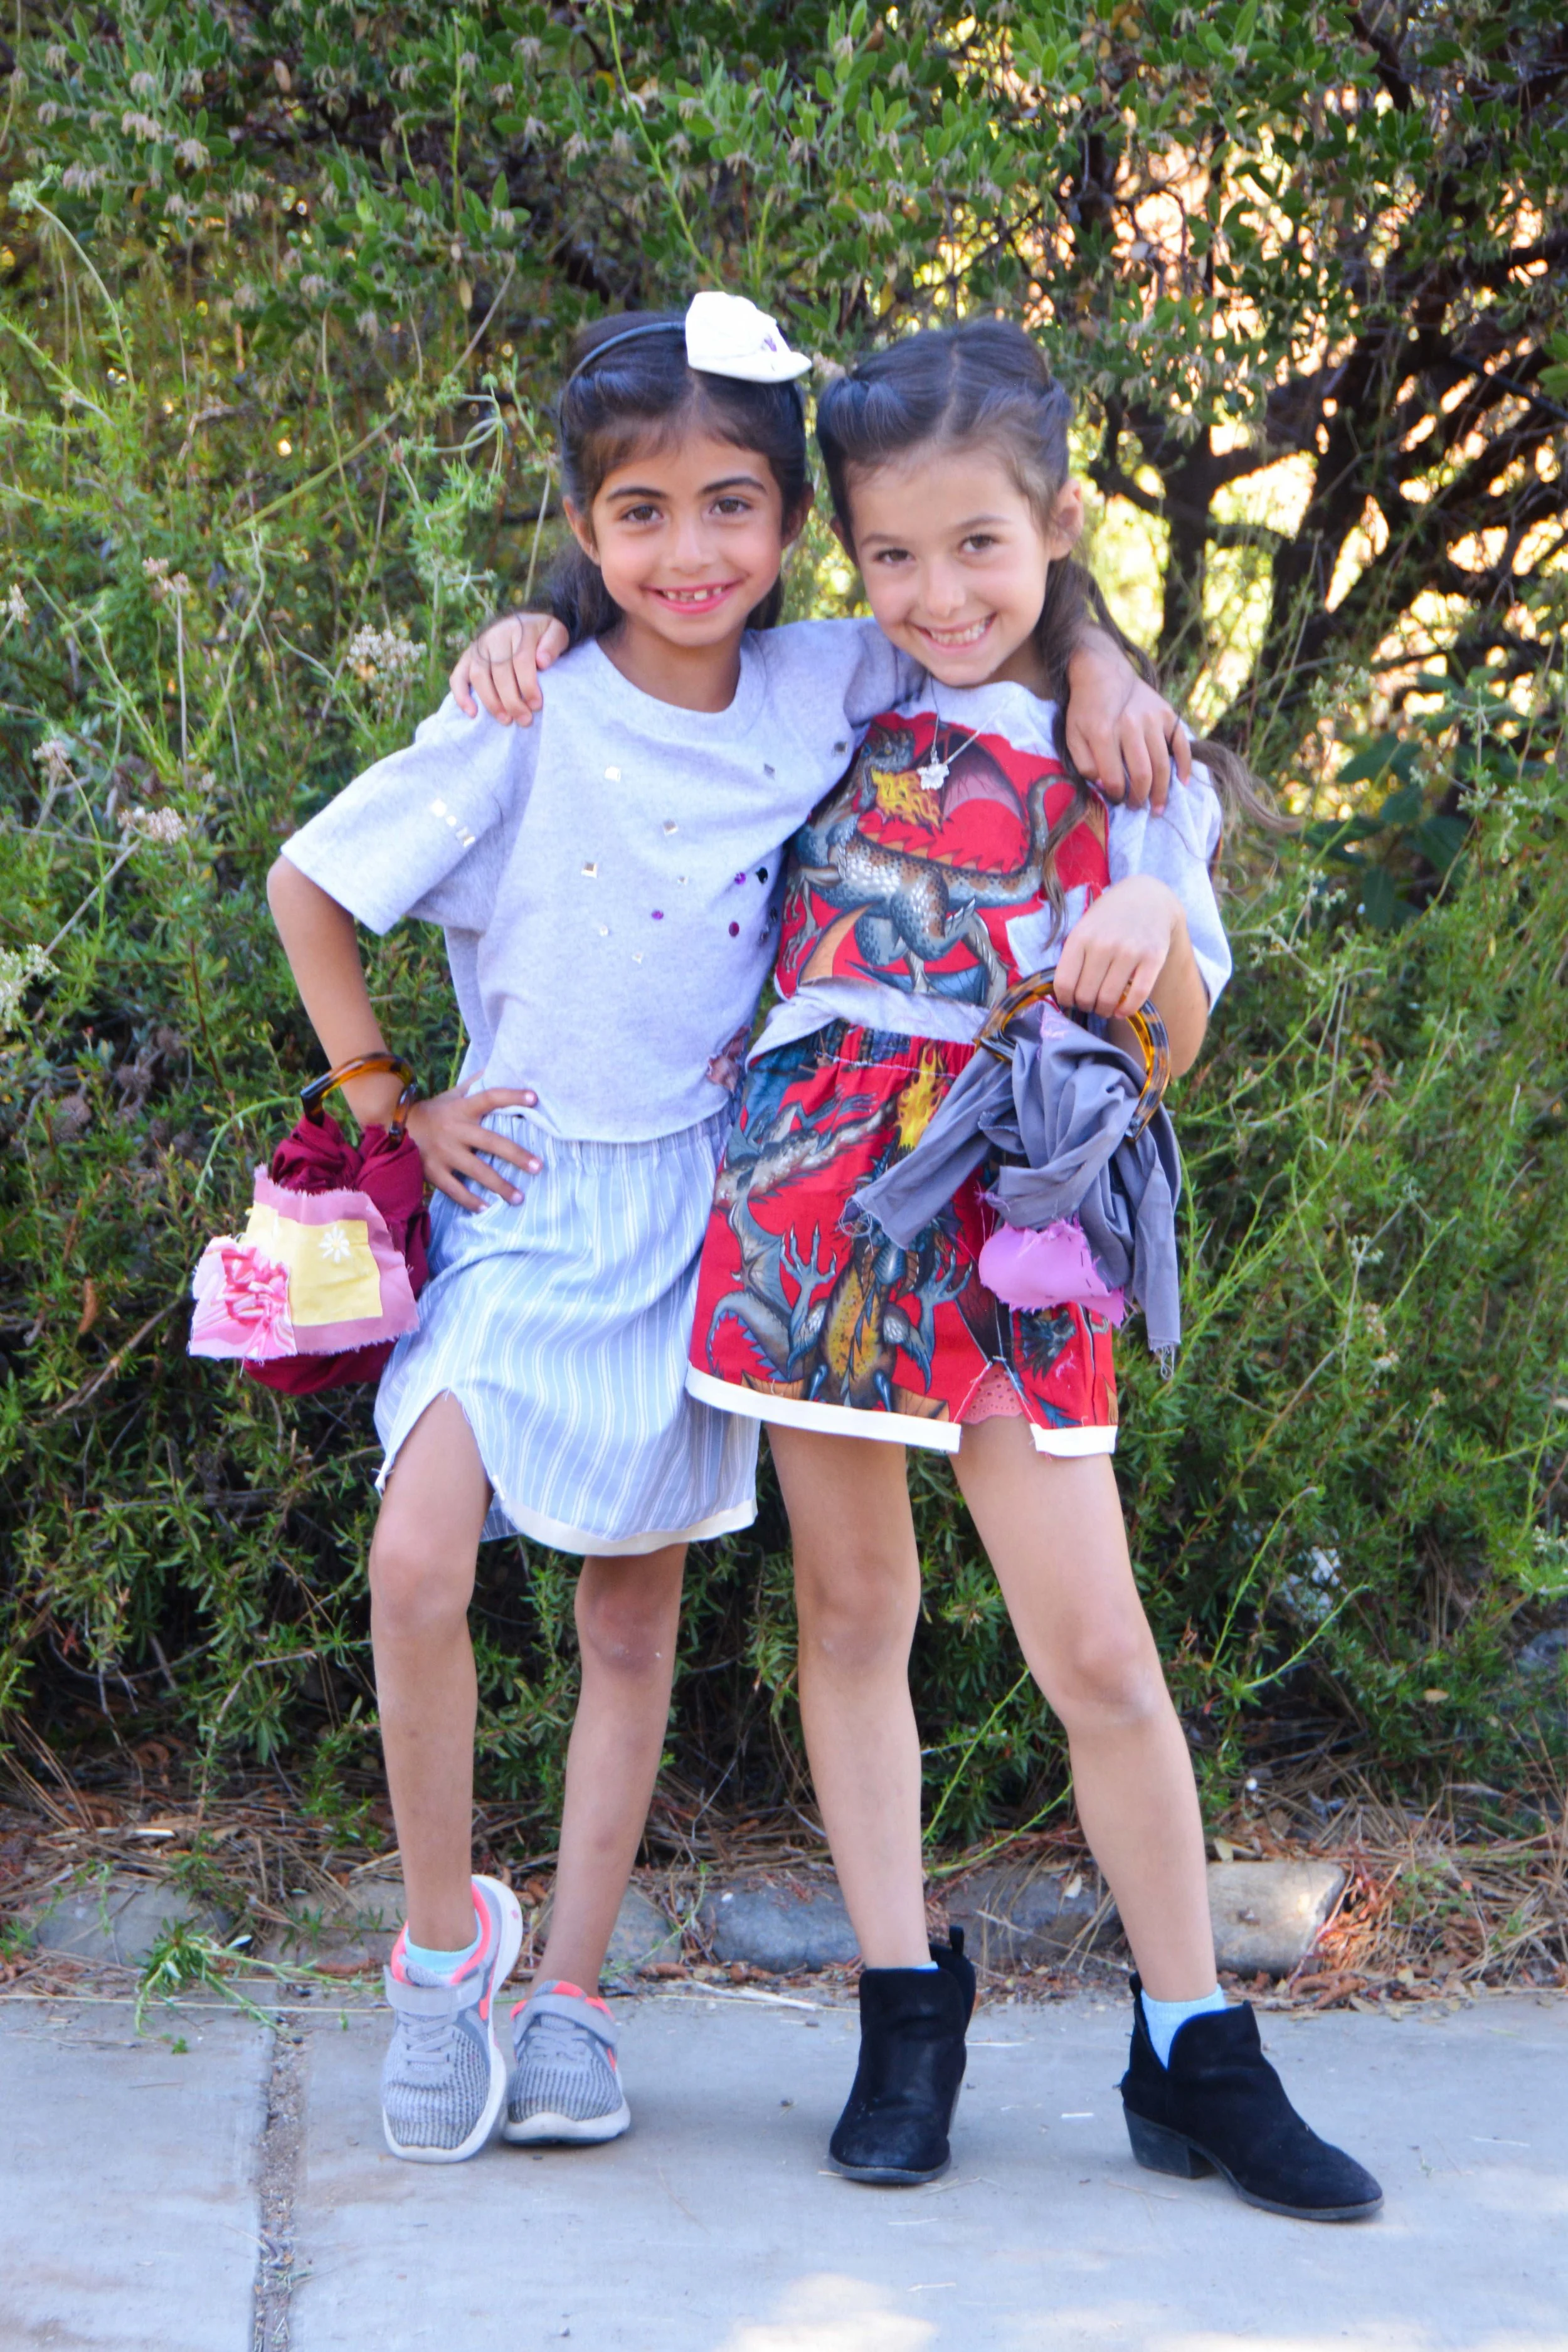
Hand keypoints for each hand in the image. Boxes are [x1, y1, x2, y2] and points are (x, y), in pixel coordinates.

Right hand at [405, 1082, 542, 1209]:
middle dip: (516, 1155)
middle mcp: (455, 1130)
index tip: (534, 1098)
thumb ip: (477, 1084)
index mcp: (462, 1108)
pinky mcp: (432, 1170)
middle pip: (490, 1142)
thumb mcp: (454, 1094)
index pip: (490, 1098)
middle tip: (538, 1167)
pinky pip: (454, 1189)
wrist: (394, 1126)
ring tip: (519, 1198)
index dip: (511, 1096)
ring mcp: (443, 1152)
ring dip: (499, 1185)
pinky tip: (487, 1208)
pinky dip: (470, 1200)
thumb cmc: (434, 1111)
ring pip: (476, 1170)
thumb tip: (500, 1064)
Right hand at [449, 612, 569, 724]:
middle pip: (499, 672)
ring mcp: (478, 648)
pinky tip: (472, 713)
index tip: (537, 705)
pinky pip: (458, 677)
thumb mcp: (557, 632)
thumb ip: (553, 644)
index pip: (520, 660)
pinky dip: (461, 696)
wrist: (523, 622)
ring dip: (491, 702)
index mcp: (518, 630)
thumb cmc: (542, 634)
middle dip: (512, 700)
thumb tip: (542, 662)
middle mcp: (494, 637)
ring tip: (506, 720)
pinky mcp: (467, 658)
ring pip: (479, 677)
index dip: (528, 685)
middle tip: (525, 720)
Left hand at [1054, 876, 1182, 1021]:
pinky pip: (1137, 996)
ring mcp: (1129, 951)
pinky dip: (1127, 1010)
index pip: (1064, 983)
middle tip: (1090, 1004)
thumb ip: (1074, 957)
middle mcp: (1103, 944)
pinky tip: (1121, 1011)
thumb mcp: (1084, 928)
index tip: (1071, 1001)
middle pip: (1086, 995)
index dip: (1065, 1000)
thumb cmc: (1109, 918)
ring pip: (1109, 999)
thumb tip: (1065, 995)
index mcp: (1080, 937)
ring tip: (1105, 1008)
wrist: (1147, 897)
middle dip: (1085, 1006)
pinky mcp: (1153, 958)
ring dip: (1104, 1011)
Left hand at [1064, 652, 1190, 812]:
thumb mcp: (1072, 736)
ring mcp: (1152, 719)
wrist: (1103, 672)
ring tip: (1159, 807)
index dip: (1116, 796)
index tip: (1117, 800)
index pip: (1114, 778)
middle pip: (1142, 774)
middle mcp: (1130, 726)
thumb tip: (1104, 785)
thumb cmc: (1085, 709)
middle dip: (1141, 798)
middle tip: (1139, 808)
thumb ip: (1084, 764)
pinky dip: (1185, 765)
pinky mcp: (1168, 714)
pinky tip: (1182, 782)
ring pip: (1162, 764)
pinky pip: (1182, 744)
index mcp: (1103, 733)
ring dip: (1163, 791)